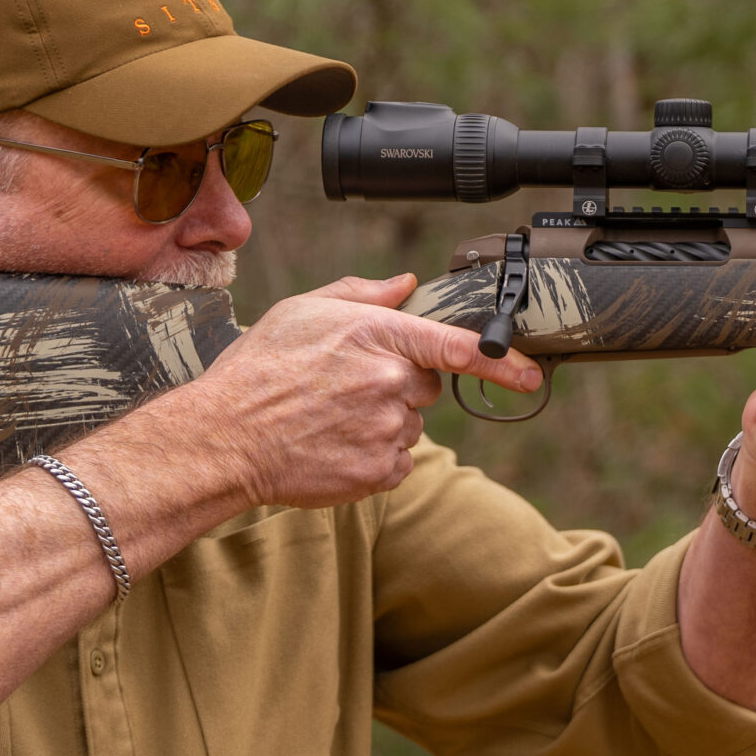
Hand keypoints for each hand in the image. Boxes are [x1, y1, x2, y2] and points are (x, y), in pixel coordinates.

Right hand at [177, 273, 540, 508]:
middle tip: (343, 388)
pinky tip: (333, 444)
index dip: (502, 361)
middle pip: (426, 386)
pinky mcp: (377, 472)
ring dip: (382, 422)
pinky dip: (373, 456)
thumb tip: (407, 284)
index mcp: (377, 335)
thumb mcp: (303, 311)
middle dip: (396, 385)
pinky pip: (396, 461)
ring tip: (327, 418)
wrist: (223, 438)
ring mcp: (386, 430)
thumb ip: (363, 294)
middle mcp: (390, 382)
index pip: (457, 346)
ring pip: (409, 424)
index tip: (532, 374)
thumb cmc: (258, 370)